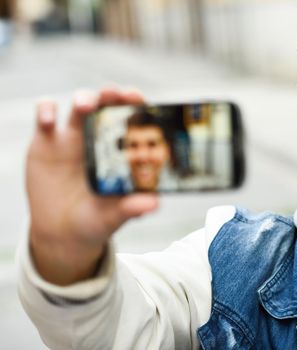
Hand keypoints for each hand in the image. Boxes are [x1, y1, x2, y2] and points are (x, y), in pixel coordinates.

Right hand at [26, 88, 158, 284]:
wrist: (61, 232)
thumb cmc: (96, 220)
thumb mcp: (113, 216)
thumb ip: (131, 208)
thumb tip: (154, 204)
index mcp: (122, 150)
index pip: (133, 120)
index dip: (137, 106)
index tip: (139, 99)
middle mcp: (101, 138)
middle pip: (108, 105)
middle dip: (113, 94)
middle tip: (115, 92)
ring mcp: (74, 136)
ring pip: (80, 105)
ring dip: (85, 99)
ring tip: (86, 106)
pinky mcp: (47, 140)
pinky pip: (45, 116)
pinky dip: (46, 111)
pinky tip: (49, 120)